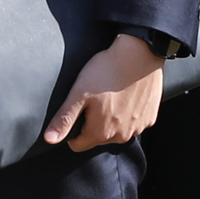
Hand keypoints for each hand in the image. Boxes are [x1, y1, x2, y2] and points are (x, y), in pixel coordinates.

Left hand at [45, 33, 165, 151]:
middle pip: (98, 138)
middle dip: (92, 123)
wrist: (140, 54)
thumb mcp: (79, 93)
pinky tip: (126, 96)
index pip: (78, 144)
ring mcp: (138, 128)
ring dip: (111, 119)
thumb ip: (64, 119)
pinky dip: (128, 114)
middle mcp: (122, 136)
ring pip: (116, 131)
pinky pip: (133, 123)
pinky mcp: (150, 118)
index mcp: (101, 133)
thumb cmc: (107, 71)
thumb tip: (49, 139)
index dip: (73, 129)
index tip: (77, 110)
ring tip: (111, 96)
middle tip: (95, 99)